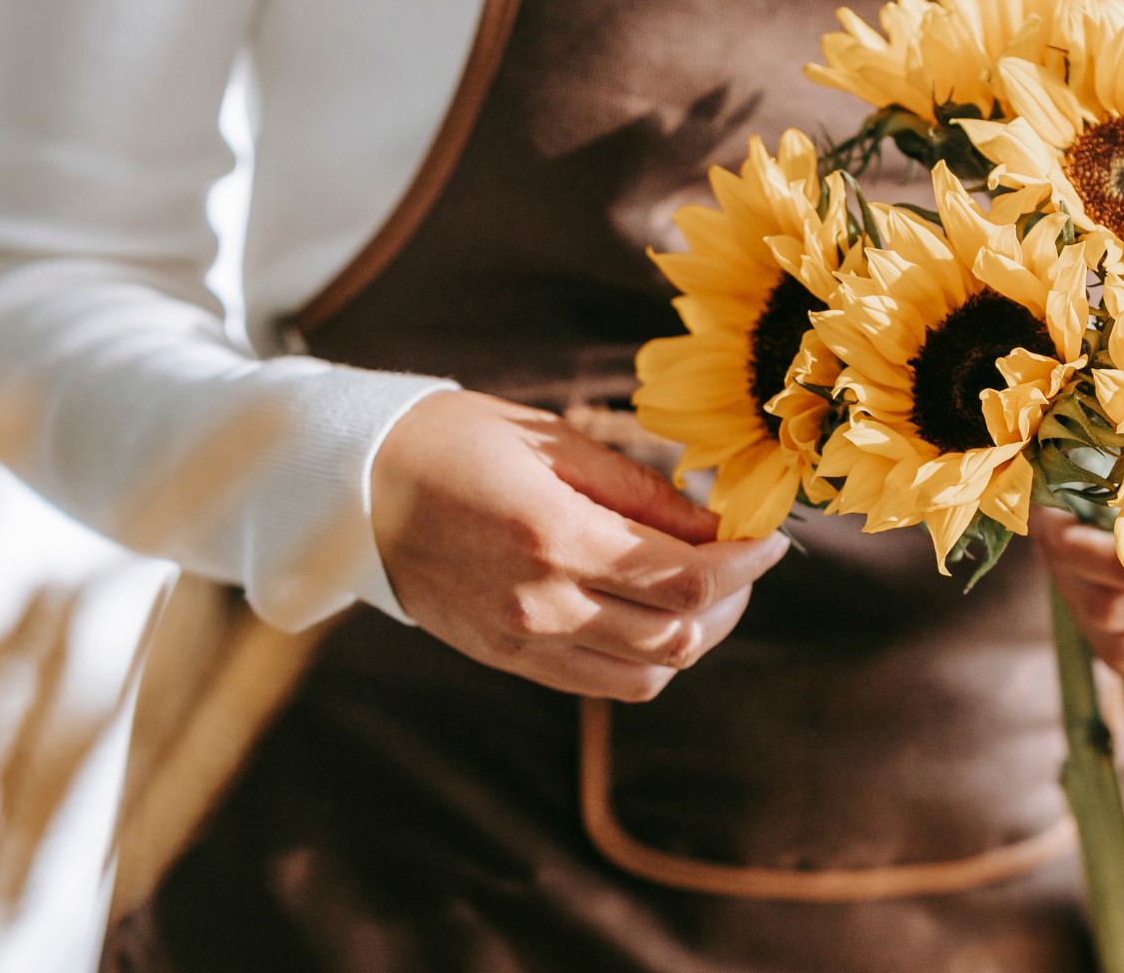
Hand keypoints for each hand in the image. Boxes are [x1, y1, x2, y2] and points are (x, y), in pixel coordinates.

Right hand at [369, 391, 791, 700]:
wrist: (351, 490)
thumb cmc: (452, 442)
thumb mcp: (551, 441)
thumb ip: (639, 491)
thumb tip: (719, 522)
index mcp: (553, 534)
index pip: (687, 577)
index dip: (748, 562)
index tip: (772, 536)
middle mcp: (540, 602)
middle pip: (681, 633)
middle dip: (734, 597)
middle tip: (747, 558)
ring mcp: (521, 641)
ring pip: (649, 673)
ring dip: (696, 635)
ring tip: (707, 590)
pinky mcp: (507, 659)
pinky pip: (602, 683)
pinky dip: (647, 657)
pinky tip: (653, 611)